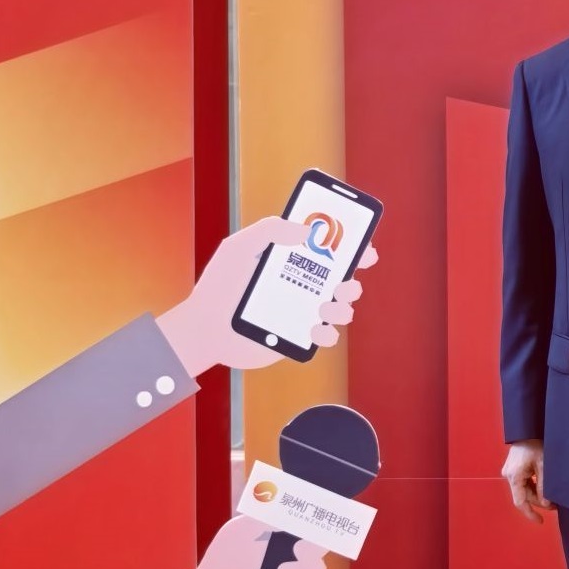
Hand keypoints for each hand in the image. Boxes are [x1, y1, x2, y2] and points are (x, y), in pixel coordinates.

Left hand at [155, 216, 379, 375]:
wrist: (204, 328)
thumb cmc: (219, 285)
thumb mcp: (239, 247)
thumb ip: (270, 229)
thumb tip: (306, 230)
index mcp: (294, 262)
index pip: (331, 251)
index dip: (353, 246)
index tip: (364, 246)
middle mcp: (304, 286)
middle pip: (345, 279)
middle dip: (354, 279)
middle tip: (345, 280)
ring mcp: (304, 312)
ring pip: (342, 309)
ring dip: (344, 307)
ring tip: (327, 305)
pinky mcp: (300, 338)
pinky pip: (327, 337)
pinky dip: (328, 333)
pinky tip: (313, 328)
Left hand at [167, 515, 327, 568]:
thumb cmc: (223, 561)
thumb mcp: (239, 530)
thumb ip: (263, 514)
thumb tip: (286, 498)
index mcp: (282, 534)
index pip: (311, 523)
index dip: (319, 521)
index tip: (317, 522)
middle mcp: (293, 554)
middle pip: (321, 546)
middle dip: (314, 547)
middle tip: (299, 548)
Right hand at [502, 439, 552, 523]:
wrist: (527, 428)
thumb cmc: (536, 443)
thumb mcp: (544, 466)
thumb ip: (544, 486)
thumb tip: (547, 504)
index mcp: (514, 476)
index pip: (520, 502)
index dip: (530, 513)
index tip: (540, 521)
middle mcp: (509, 475)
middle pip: (524, 496)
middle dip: (539, 501)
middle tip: (556, 504)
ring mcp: (509, 472)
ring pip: (524, 489)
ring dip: (537, 493)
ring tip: (552, 495)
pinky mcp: (513, 468)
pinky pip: (523, 482)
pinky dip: (533, 485)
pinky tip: (544, 485)